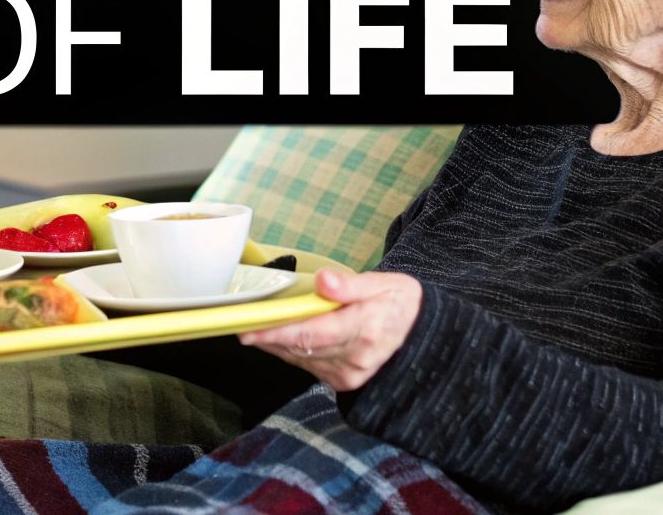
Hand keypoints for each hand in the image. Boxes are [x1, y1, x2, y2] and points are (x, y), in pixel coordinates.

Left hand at [238, 270, 422, 390]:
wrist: (423, 334)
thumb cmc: (400, 303)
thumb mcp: (384, 283)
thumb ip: (351, 284)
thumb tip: (324, 281)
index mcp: (365, 329)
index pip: (311, 333)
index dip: (276, 333)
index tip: (249, 329)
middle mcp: (355, 358)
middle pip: (300, 348)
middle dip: (267, 337)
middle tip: (239, 322)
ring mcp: (349, 373)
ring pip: (300, 358)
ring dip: (274, 345)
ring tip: (251, 327)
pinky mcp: (343, 381)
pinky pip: (308, 365)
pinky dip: (290, 351)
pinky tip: (276, 338)